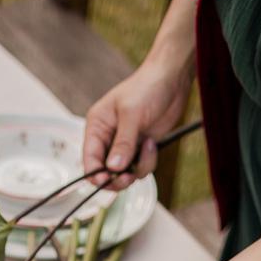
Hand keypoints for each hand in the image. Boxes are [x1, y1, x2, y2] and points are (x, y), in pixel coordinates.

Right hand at [83, 52, 193, 190]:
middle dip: (118, 177)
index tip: (107, 181)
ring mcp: (124, 145)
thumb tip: (113, 168)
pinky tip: (152, 143)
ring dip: (138, 167)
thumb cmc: (147, 88)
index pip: (89, 159)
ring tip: (148, 146)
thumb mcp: (131, 115)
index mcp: (97, 127)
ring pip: (124, 173)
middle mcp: (107, 138)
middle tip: (130, 176)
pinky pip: (140, 167)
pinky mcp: (140, 148)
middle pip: (105, 172)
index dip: (96, 174)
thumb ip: (122, 144)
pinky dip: (148, 161)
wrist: (172, 79)